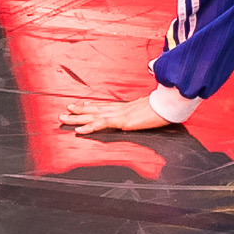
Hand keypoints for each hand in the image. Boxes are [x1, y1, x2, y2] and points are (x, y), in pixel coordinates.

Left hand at [58, 95, 174, 134]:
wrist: (169, 104)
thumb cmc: (164, 108)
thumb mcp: (151, 111)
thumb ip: (144, 114)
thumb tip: (143, 116)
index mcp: (126, 107)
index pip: (105, 106)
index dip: (92, 105)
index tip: (81, 103)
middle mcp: (120, 109)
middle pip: (95, 109)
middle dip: (79, 110)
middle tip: (65, 110)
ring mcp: (119, 114)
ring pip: (93, 115)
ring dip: (77, 117)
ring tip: (64, 117)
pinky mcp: (122, 120)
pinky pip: (101, 124)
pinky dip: (89, 127)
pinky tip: (78, 130)